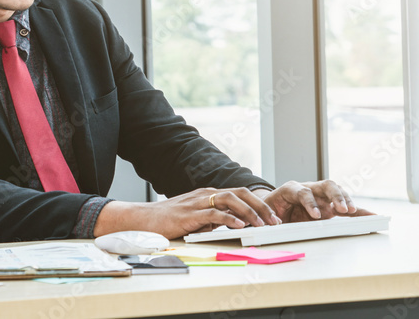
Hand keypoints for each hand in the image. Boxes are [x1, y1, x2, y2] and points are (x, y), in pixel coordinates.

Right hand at [95, 187, 280, 239]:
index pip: (239, 194)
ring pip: (230, 200)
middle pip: (240, 193)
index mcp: (208, 194)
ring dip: (250, 212)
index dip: (258, 204)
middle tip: (274, 220)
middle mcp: (205, 194)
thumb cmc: (168, 220)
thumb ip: (213, 218)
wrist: (143, 219)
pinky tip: (239, 226)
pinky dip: (229, 218)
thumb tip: (233, 225)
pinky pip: (213, 213)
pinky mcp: (190, 214)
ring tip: (262, 224)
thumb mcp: (196, 217)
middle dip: (260, 206)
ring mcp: (197, 202)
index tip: (272, 217)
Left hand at [256, 180, 370, 222]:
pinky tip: (371, 215)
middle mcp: (308, 188)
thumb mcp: (266, 212)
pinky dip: (358, 210)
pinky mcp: (329, 205)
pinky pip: (345, 205)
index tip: (316, 215)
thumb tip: (274, 224)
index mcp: (290, 189)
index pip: (303, 192)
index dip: (310, 202)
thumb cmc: (271, 209)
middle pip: (325, 185)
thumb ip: (270, 217)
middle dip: (334, 196)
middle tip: (342, 209)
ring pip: (336, 191)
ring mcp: (320, 195)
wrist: (273, 206)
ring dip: (346, 200)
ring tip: (353, 211)